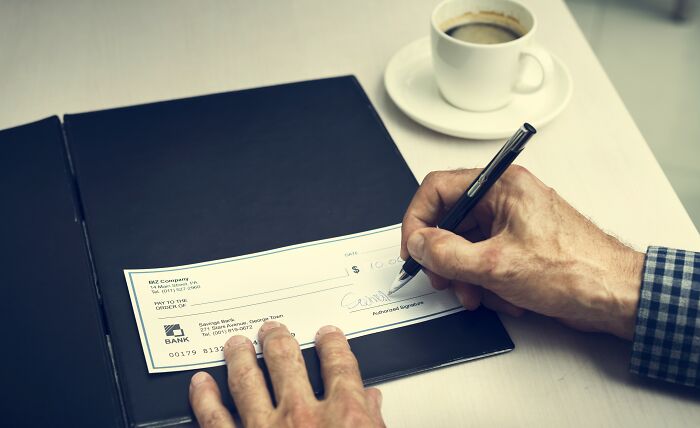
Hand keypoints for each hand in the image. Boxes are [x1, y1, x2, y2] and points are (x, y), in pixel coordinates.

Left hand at [188, 322, 384, 426]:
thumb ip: (375, 423)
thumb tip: (374, 401)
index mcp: (344, 415)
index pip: (339, 363)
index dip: (332, 344)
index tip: (327, 335)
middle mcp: (302, 416)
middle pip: (287, 361)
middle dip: (278, 341)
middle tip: (272, 330)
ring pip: (246, 380)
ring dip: (239, 357)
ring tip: (235, 344)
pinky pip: (213, 418)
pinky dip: (203, 398)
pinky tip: (199, 384)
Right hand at [400, 166, 643, 339]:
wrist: (616, 296)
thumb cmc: (577, 269)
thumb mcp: (496, 264)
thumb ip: (447, 253)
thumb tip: (420, 243)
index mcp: (501, 185)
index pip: (438, 188)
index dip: (418, 219)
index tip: (414, 248)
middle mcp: (506, 199)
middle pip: (451, 221)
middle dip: (445, 257)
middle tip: (443, 278)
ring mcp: (513, 224)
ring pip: (467, 246)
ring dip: (467, 277)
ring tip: (479, 295)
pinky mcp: (520, 247)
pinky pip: (486, 261)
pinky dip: (488, 283)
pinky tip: (507, 297)